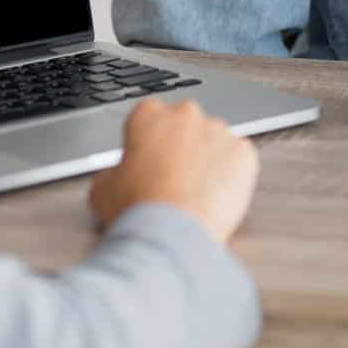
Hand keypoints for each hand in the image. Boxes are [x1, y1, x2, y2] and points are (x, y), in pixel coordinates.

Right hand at [88, 98, 259, 245]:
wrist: (174, 232)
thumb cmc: (139, 209)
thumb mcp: (102, 189)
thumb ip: (113, 171)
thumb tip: (118, 176)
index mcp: (150, 114)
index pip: (148, 116)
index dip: (146, 141)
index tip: (146, 158)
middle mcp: (188, 115)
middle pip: (185, 125)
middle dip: (179, 145)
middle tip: (170, 178)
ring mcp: (220, 132)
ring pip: (214, 141)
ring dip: (206, 159)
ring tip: (193, 192)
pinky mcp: (245, 153)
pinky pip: (238, 159)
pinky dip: (231, 173)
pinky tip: (215, 194)